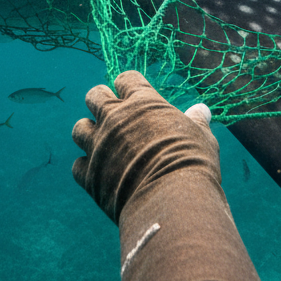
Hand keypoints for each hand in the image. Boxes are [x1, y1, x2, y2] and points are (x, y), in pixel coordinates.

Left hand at [72, 70, 222, 224]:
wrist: (172, 201)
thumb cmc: (192, 164)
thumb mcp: (201, 137)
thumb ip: (196, 121)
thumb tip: (202, 109)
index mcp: (143, 103)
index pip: (126, 79)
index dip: (129, 87)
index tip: (134, 97)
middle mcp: (115, 118)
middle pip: (94, 96)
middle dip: (100, 102)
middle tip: (113, 116)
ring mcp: (99, 144)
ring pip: (79, 128)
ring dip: (89, 134)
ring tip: (103, 144)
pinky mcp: (89, 174)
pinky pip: (77, 165)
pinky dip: (87, 169)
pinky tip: (102, 174)